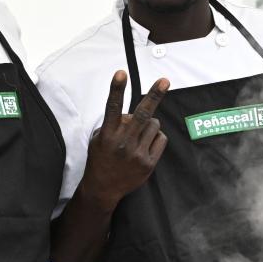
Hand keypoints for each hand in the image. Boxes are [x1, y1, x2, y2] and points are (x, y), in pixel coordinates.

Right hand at [80, 70, 168, 210]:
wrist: (103, 188)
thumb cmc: (101, 159)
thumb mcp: (98, 139)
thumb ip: (114, 124)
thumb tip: (133, 114)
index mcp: (107, 134)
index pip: (112, 107)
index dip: (117, 89)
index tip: (120, 73)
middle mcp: (122, 143)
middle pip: (142, 114)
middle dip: (154, 95)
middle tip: (164, 81)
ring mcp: (137, 154)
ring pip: (154, 124)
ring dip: (149, 124)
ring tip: (138, 135)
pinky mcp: (148, 163)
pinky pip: (160, 139)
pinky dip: (155, 137)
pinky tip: (145, 144)